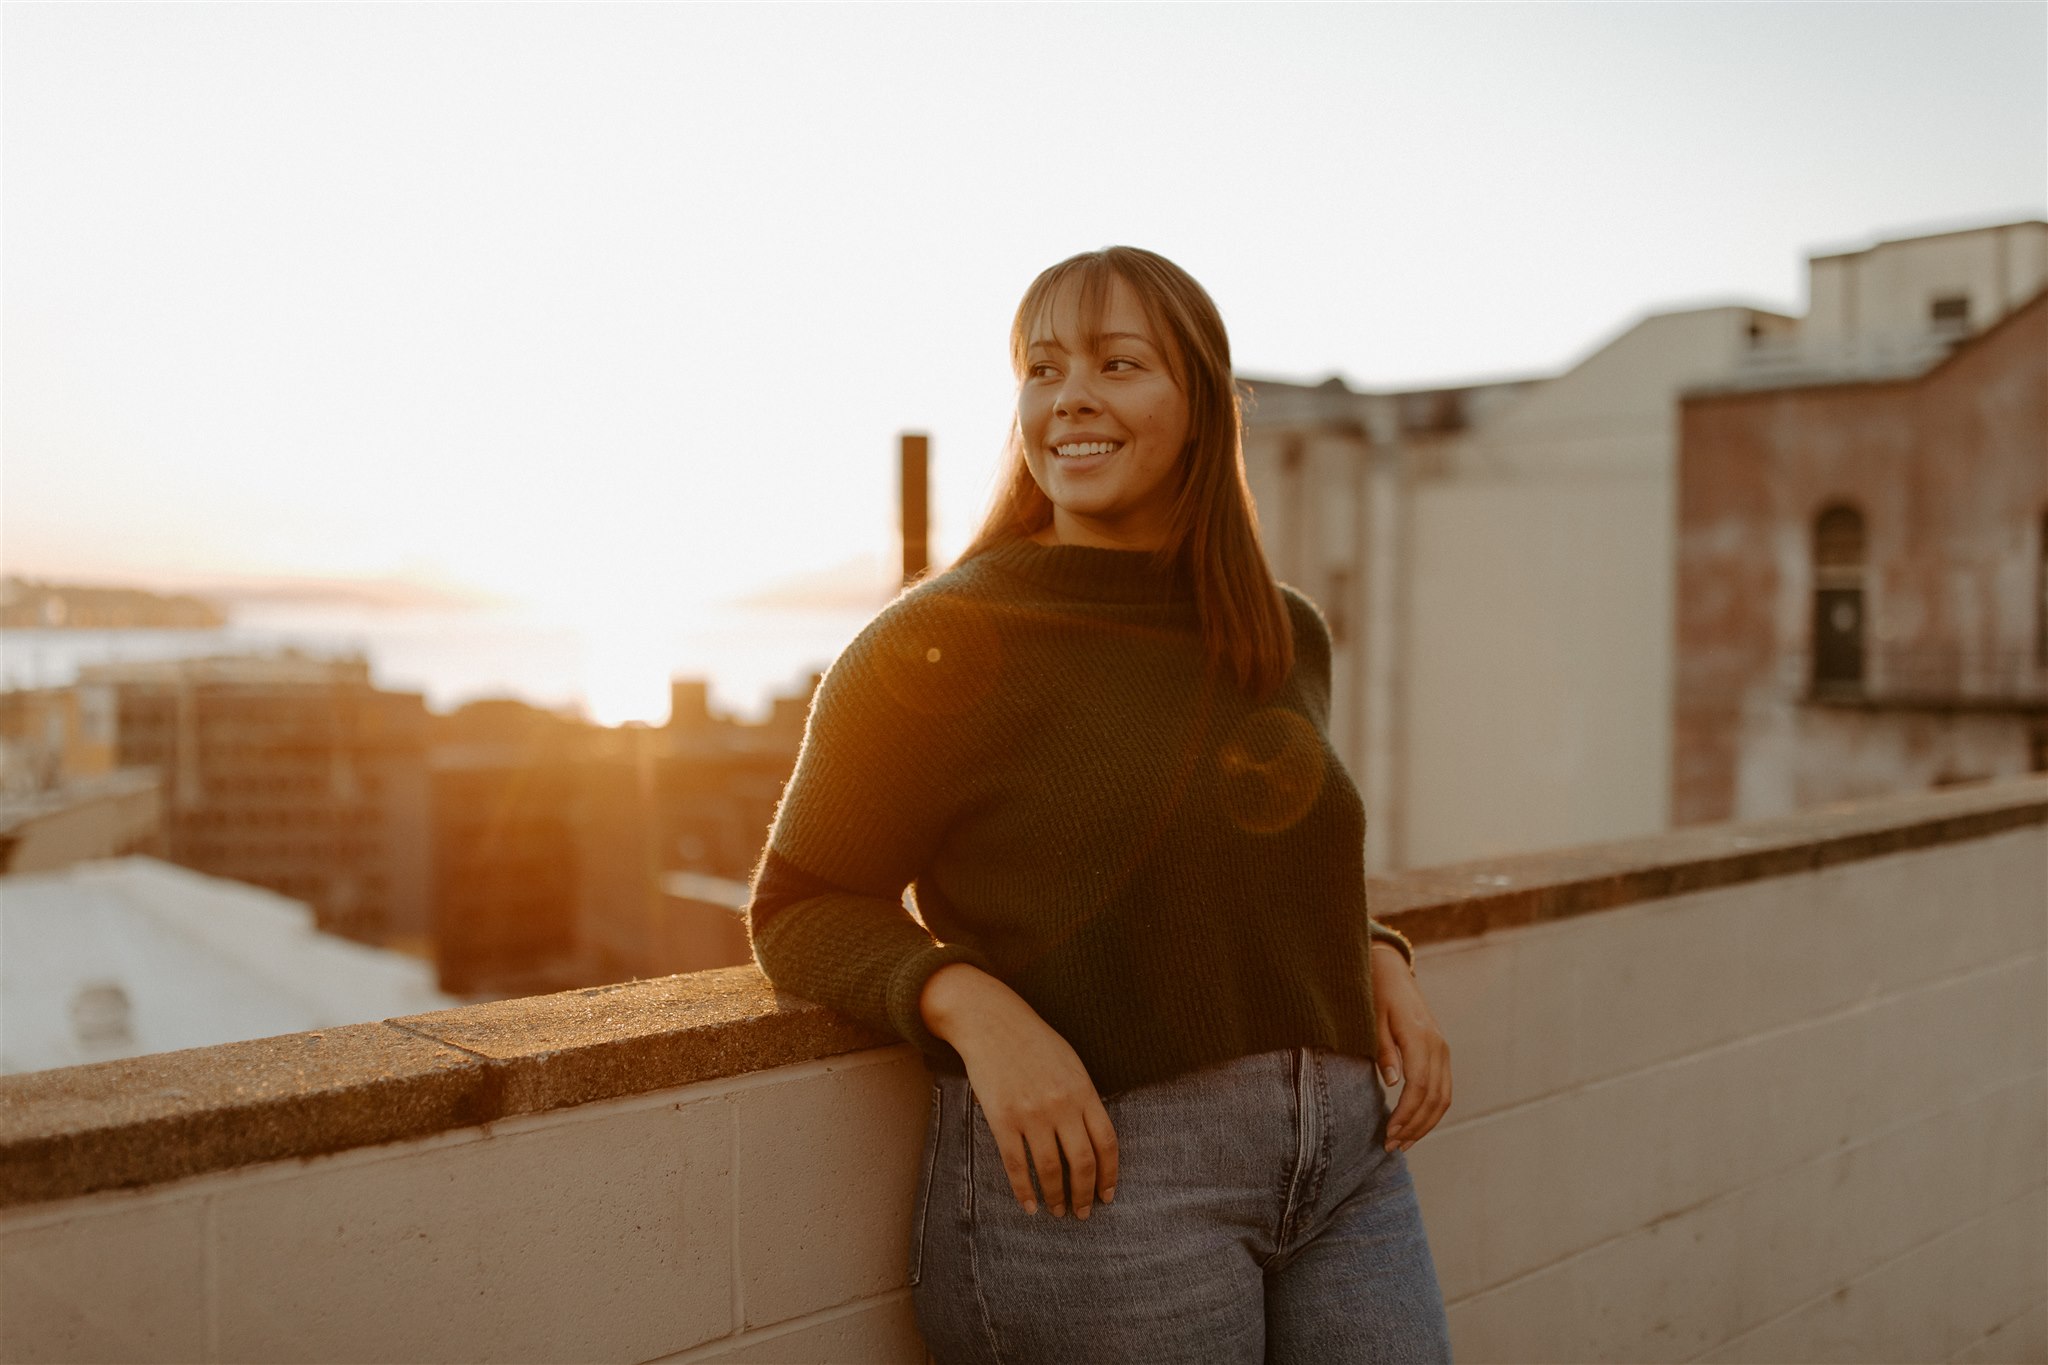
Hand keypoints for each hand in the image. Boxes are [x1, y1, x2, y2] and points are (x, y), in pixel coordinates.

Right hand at [919, 963, 1118, 1218]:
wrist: (991, 1022)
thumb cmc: (1034, 1041)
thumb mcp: (1071, 1063)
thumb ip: (1084, 1098)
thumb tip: (1093, 1138)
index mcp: (1084, 1090)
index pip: (1107, 1143)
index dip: (1110, 1175)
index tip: (1108, 1195)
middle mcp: (1061, 1105)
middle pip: (1082, 1162)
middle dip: (1085, 1194)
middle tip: (1083, 1213)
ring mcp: (1031, 1113)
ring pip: (1050, 1169)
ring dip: (1057, 1197)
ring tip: (1058, 1212)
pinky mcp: (1002, 1119)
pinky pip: (1016, 1165)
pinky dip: (1024, 1191)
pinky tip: (1030, 1205)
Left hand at [1371, 941, 1450, 1151]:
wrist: (1392, 972)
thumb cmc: (1376, 994)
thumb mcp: (1372, 1018)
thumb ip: (1383, 1049)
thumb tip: (1392, 1082)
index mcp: (1420, 1037)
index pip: (1419, 1086)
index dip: (1405, 1114)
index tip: (1388, 1133)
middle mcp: (1438, 1046)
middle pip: (1434, 1098)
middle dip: (1414, 1126)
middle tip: (1391, 1145)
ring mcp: (1443, 1050)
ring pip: (1443, 1097)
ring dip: (1425, 1124)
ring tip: (1403, 1143)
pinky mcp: (1442, 1053)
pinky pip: (1444, 1089)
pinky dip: (1432, 1111)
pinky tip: (1415, 1124)